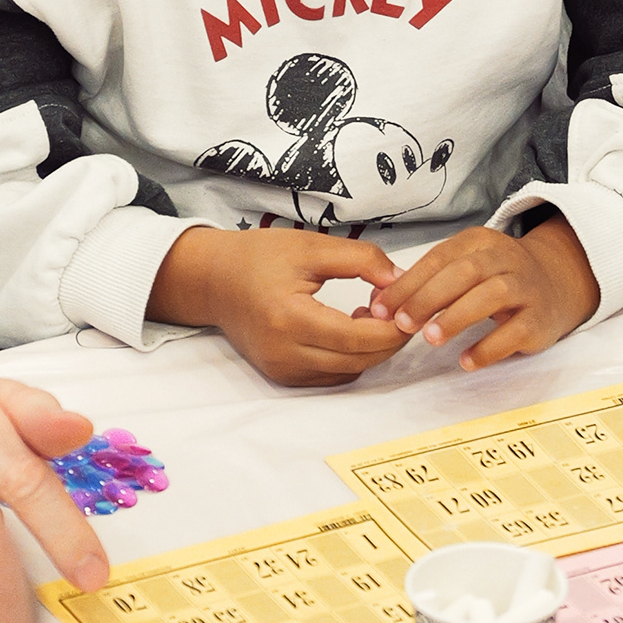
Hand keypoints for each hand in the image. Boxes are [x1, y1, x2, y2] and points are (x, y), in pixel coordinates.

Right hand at [147, 226, 409, 385]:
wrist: (213, 280)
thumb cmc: (258, 257)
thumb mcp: (311, 246)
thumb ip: (360, 259)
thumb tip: (400, 279)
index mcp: (289, 317)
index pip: (358, 338)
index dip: (392, 326)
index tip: (409, 304)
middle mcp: (284, 353)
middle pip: (358, 360)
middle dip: (389, 339)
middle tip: (402, 308)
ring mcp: (282, 370)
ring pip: (348, 371)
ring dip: (371, 349)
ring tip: (373, 313)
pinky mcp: (282, 377)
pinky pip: (332, 376)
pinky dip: (351, 357)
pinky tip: (350, 328)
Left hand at [362, 216, 599, 370]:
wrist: (557, 281)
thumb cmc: (497, 276)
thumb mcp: (465, 266)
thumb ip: (427, 281)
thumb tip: (379, 301)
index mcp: (478, 241)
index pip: (439, 257)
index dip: (408, 282)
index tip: (382, 307)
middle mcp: (505, 258)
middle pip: (464, 272)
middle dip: (428, 297)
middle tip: (402, 323)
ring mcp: (526, 288)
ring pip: (492, 295)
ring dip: (457, 316)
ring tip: (430, 339)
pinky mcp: (541, 319)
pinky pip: (515, 332)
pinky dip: (489, 347)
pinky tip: (466, 360)